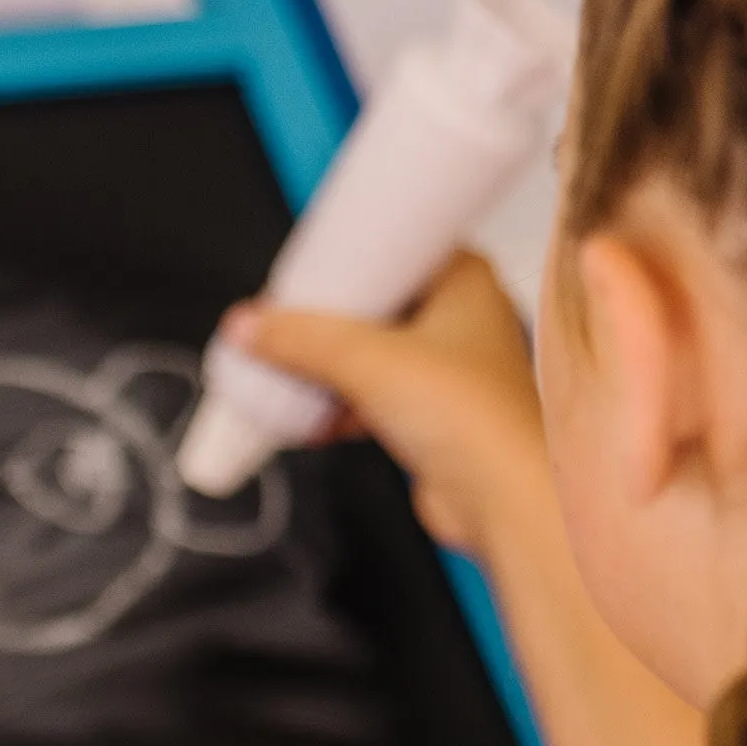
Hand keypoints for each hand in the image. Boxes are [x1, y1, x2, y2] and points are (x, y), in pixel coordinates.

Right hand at [224, 252, 549, 563]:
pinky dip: (337, 407)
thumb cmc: (470, 417)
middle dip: (323, 324)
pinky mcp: (427, 416)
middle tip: (281, 324)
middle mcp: (458, 318)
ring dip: (324, 370)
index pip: (392, 248)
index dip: (345, 259)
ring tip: (281, 373)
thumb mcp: (367, 360)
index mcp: (463, 278)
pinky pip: (368, 399)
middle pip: (372, 306)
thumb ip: (300, 340)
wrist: (499, 497)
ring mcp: (443, 369)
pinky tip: (305, 420)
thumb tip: (247, 324)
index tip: (300, 271)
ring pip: (367, 356)